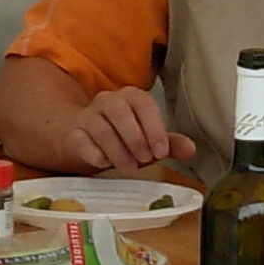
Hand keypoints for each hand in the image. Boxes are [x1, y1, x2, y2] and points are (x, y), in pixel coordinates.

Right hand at [61, 87, 195, 175]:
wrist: (86, 140)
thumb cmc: (123, 138)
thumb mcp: (149, 140)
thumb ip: (169, 144)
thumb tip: (190, 150)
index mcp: (132, 97)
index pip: (144, 105)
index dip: (154, 129)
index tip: (160, 152)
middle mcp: (108, 101)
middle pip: (120, 112)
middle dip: (135, 139)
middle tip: (145, 160)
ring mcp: (88, 115)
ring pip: (100, 127)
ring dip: (117, 150)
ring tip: (129, 167)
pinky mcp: (73, 133)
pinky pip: (81, 140)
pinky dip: (94, 153)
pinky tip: (104, 163)